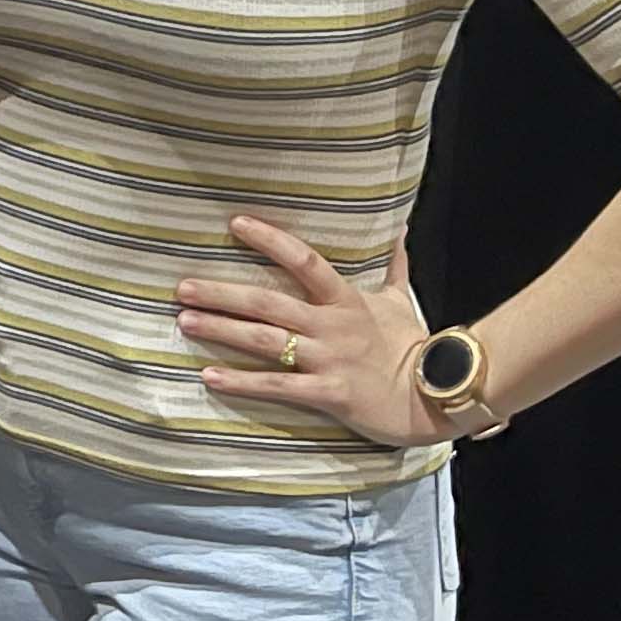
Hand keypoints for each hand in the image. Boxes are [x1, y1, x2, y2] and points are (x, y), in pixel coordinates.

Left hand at [179, 217, 453, 447]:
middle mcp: (332, 326)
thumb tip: (400, 230)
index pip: (305, 261)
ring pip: (267, 341)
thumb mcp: (402, 301)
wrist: (438, 397)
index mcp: (346, 300)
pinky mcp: (329, 394)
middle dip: (223, 294)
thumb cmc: (413, 347)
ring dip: (222, 331)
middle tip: (182, 287)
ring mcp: (329, 360)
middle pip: (269, 303)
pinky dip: (243, 382)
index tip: (235, 224)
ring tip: (185, 322)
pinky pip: (279, 387)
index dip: (271, 240)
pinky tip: (210, 376)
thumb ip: (394, 267)